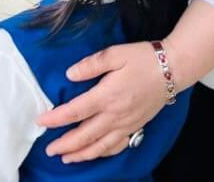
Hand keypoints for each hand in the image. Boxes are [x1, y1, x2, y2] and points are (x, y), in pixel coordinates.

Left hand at [38, 41, 168, 161]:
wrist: (173, 69)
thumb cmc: (142, 59)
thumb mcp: (114, 54)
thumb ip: (90, 64)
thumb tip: (70, 74)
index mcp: (106, 96)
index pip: (75, 112)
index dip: (56, 119)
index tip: (41, 122)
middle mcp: (115, 115)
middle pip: (85, 135)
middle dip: (65, 145)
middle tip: (49, 151)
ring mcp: (127, 123)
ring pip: (101, 146)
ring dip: (82, 154)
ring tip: (67, 159)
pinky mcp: (136, 126)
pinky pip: (118, 146)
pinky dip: (104, 153)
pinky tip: (96, 153)